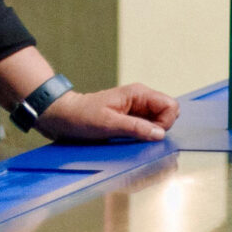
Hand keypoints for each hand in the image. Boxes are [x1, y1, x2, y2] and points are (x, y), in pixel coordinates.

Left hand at [38, 83, 176, 143]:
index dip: (165, 123)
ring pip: (158, 121)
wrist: (61, 117)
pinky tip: (126, 138)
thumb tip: (160, 134)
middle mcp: (141, 99)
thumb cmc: (81, 116)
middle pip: (168, 113)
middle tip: (137, 136)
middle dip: (159, 128)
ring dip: (149, 132)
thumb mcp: (108, 124)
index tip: (147, 134)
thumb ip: (136, 128)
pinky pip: (146, 126)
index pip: (170, 106)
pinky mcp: (130, 117)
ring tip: (128, 137)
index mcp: (139, 94)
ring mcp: (136, 108)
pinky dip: (141, 134)